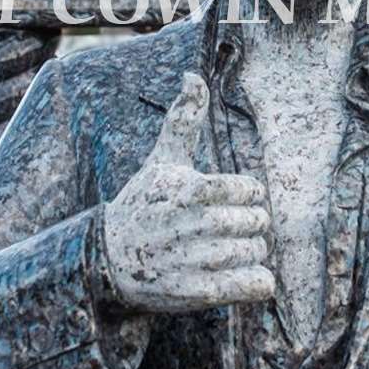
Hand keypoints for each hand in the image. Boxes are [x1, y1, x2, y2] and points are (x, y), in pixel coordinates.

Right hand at [104, 73, 274, 312]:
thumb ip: (184, 118)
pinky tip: (237, 276)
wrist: (109, 261)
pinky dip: (257, 282)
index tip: (226, 201)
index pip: (252, 190)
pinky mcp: (200, 293)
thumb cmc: (144, 204)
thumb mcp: (162, 159)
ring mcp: (197, 261)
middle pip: (259, 222)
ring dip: (250, 254)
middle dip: (248, 225)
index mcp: (191, 189)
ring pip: (259, 253)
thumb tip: (193, 75)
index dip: (245, 196)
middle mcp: (195, 224)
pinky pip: (257, 286)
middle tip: (225, 229)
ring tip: (225, 252)